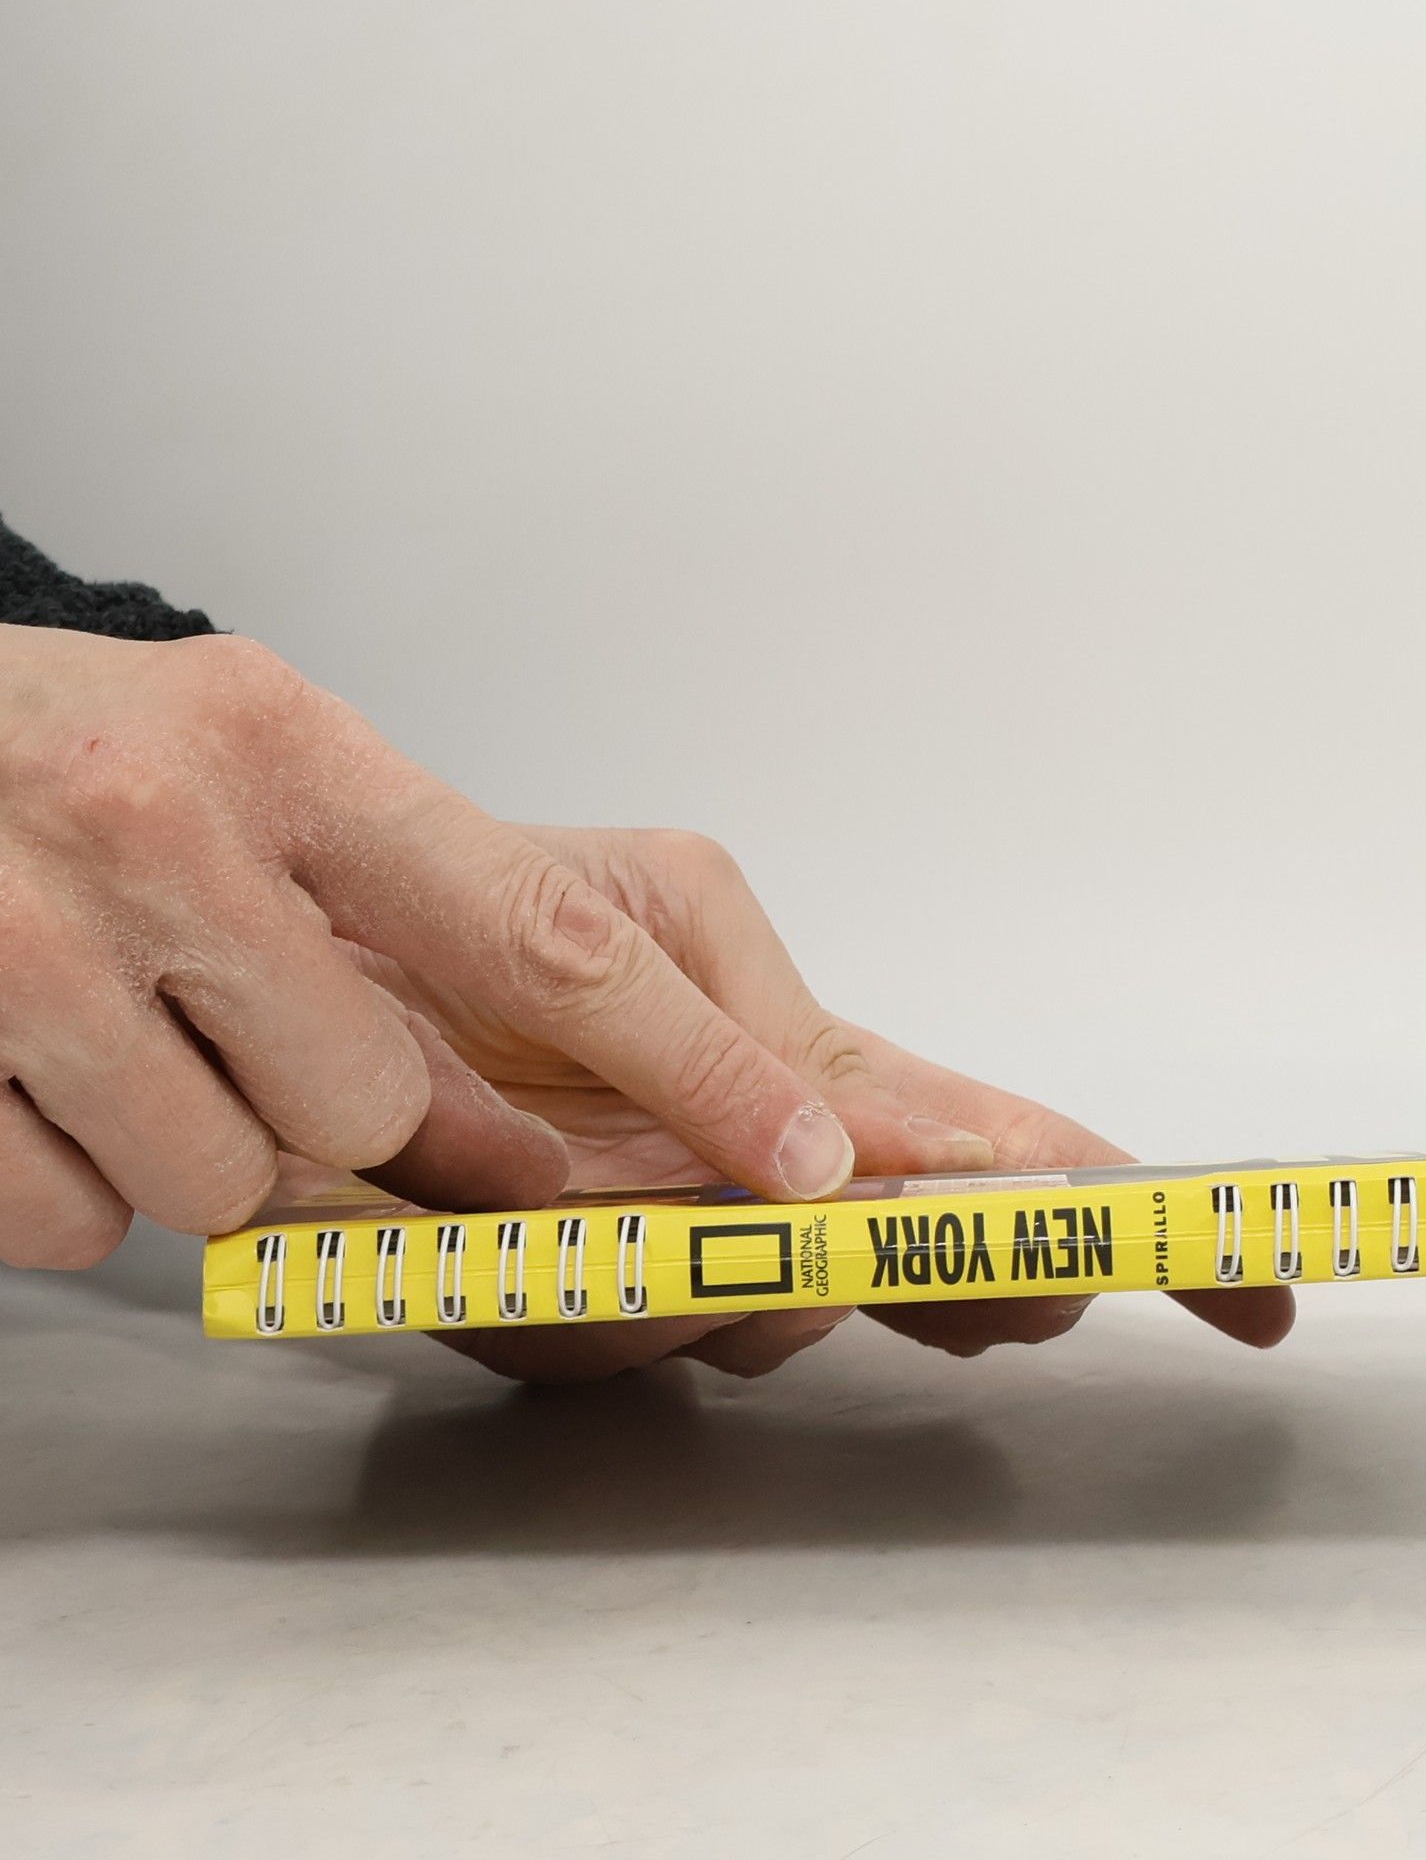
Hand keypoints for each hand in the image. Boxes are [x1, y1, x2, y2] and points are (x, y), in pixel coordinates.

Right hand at [0, 632, 883, 1271]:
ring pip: (229, 1183)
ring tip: (140, 1031)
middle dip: (353, 1117)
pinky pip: (79, 1221)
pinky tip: (44, 1070)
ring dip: (209, 1147)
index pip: (553, 940)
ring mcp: (26, 941)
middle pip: (376, 1105)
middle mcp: (165, 828)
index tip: (805, 1160)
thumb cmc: (91, 765)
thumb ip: (433, 927)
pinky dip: (82, 1178)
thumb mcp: (277, 781)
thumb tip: (545, 1142)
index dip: (700, 1068)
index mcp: (294, 749)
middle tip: (269, 1040)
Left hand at [339, 825, 1294, 1380]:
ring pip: (766, 1316)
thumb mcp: (662, 920)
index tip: (1254, 1283)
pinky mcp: (529, 1288)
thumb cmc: (496, 902)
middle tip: (1029, 1280)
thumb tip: (884, 1170)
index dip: (1114, 1218)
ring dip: (790, 1284)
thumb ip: (774, 1049)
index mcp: (805, 1074)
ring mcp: (649, 1244)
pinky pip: (610, 1326)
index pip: (991, 1153)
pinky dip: (639, 1296)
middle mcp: (749, 1181)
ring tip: (757, 1227)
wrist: (297, 935)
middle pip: (912, 1264)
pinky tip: (640, 1251)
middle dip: (975, 1277)